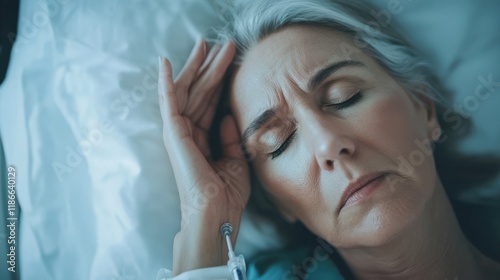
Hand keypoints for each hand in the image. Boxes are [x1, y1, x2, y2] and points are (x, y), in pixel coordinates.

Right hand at [158, 38, 249, 232]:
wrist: (216, 214)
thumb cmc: (226, 194)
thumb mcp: (236, 159)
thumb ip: (230, 136)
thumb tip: (227, 114)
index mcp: (204, 139)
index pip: (211, 103)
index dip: (220, 81)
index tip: (230, 60)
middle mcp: (189, 133)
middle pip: (199, 92)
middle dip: (210, 67)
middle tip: (220, 43)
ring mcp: (179, 133)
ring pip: (188, 91)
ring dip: (196, 66)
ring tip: (205, 43)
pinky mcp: (173, 134)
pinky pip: (168, 102)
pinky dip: (165, 82)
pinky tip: (165, 63)